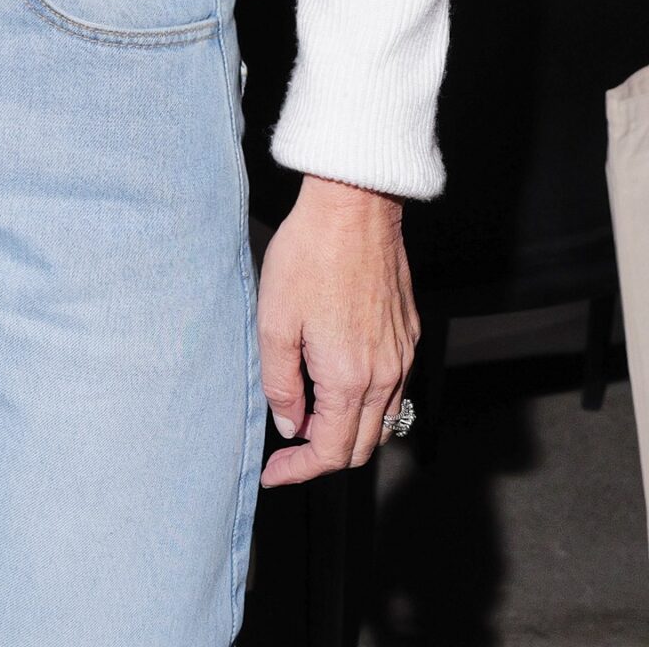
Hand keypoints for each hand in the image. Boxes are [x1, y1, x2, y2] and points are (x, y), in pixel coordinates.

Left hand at [258, 175, 418, 486]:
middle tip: (286, 450)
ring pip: (381, 421)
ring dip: (346, 431)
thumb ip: (280, 382)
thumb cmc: (309, 255)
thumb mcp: (274, 319)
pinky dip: (365, 403)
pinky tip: (336, 382)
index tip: (273, 474)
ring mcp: (402, 355)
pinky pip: (393, 389)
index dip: (299, 471)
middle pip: (361, 446)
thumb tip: (289, 424)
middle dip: (323, 457)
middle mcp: (385, 375)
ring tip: (308, 417)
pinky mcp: (408, 334)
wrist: (354, 207)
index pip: (331, 451)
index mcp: (349, 378)